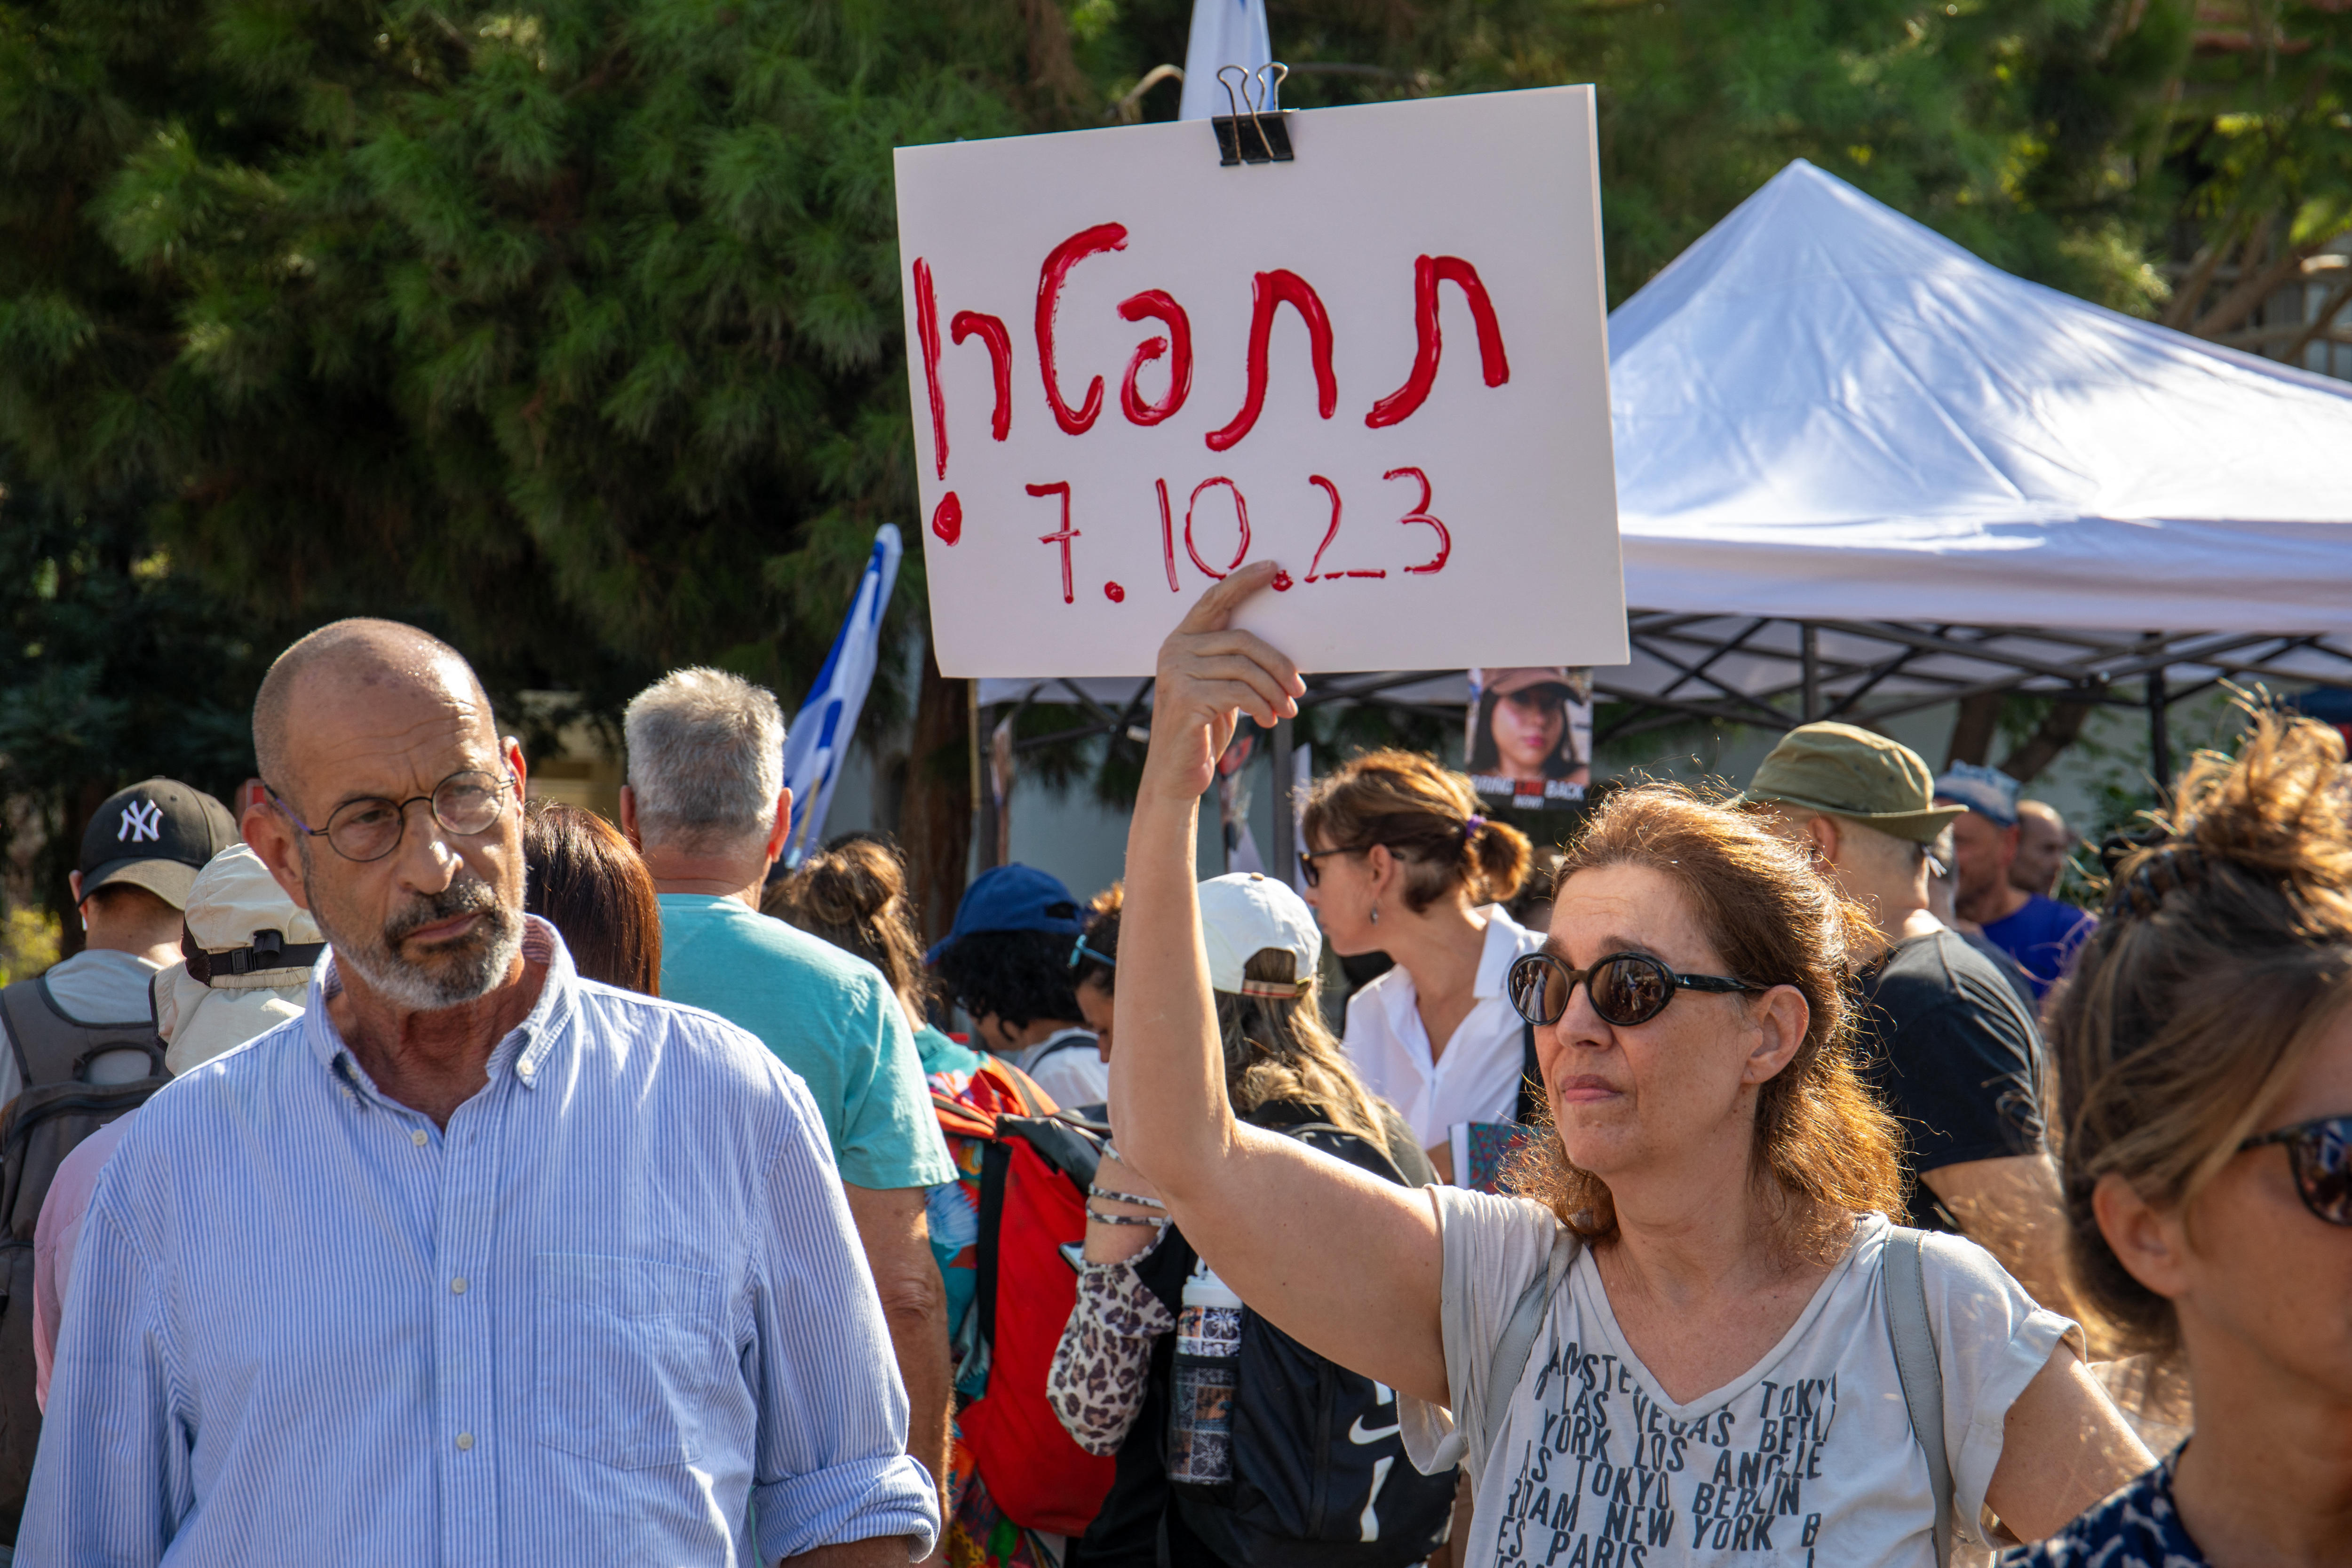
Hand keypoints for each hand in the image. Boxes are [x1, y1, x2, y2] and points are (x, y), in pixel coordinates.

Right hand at [1142, 563, 1303, 801]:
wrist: (1176, 774)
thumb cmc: (1204, 729)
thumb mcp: (1220, 689)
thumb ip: (1236, 663)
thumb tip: (1284, 655)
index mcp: (1182, 640)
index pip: (1214, 600)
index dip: (1243, 581)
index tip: (1273, 569)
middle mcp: (1174, 650)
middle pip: (1243, 639)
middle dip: (1279, 663)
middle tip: (1299, 689)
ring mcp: (1176, 673)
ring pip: (1245, 667)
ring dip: (1274, 691)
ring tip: (1286, 711)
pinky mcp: (1185, 698)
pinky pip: (1239, 692)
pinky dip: (1262, 706)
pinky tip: (1267, 720)